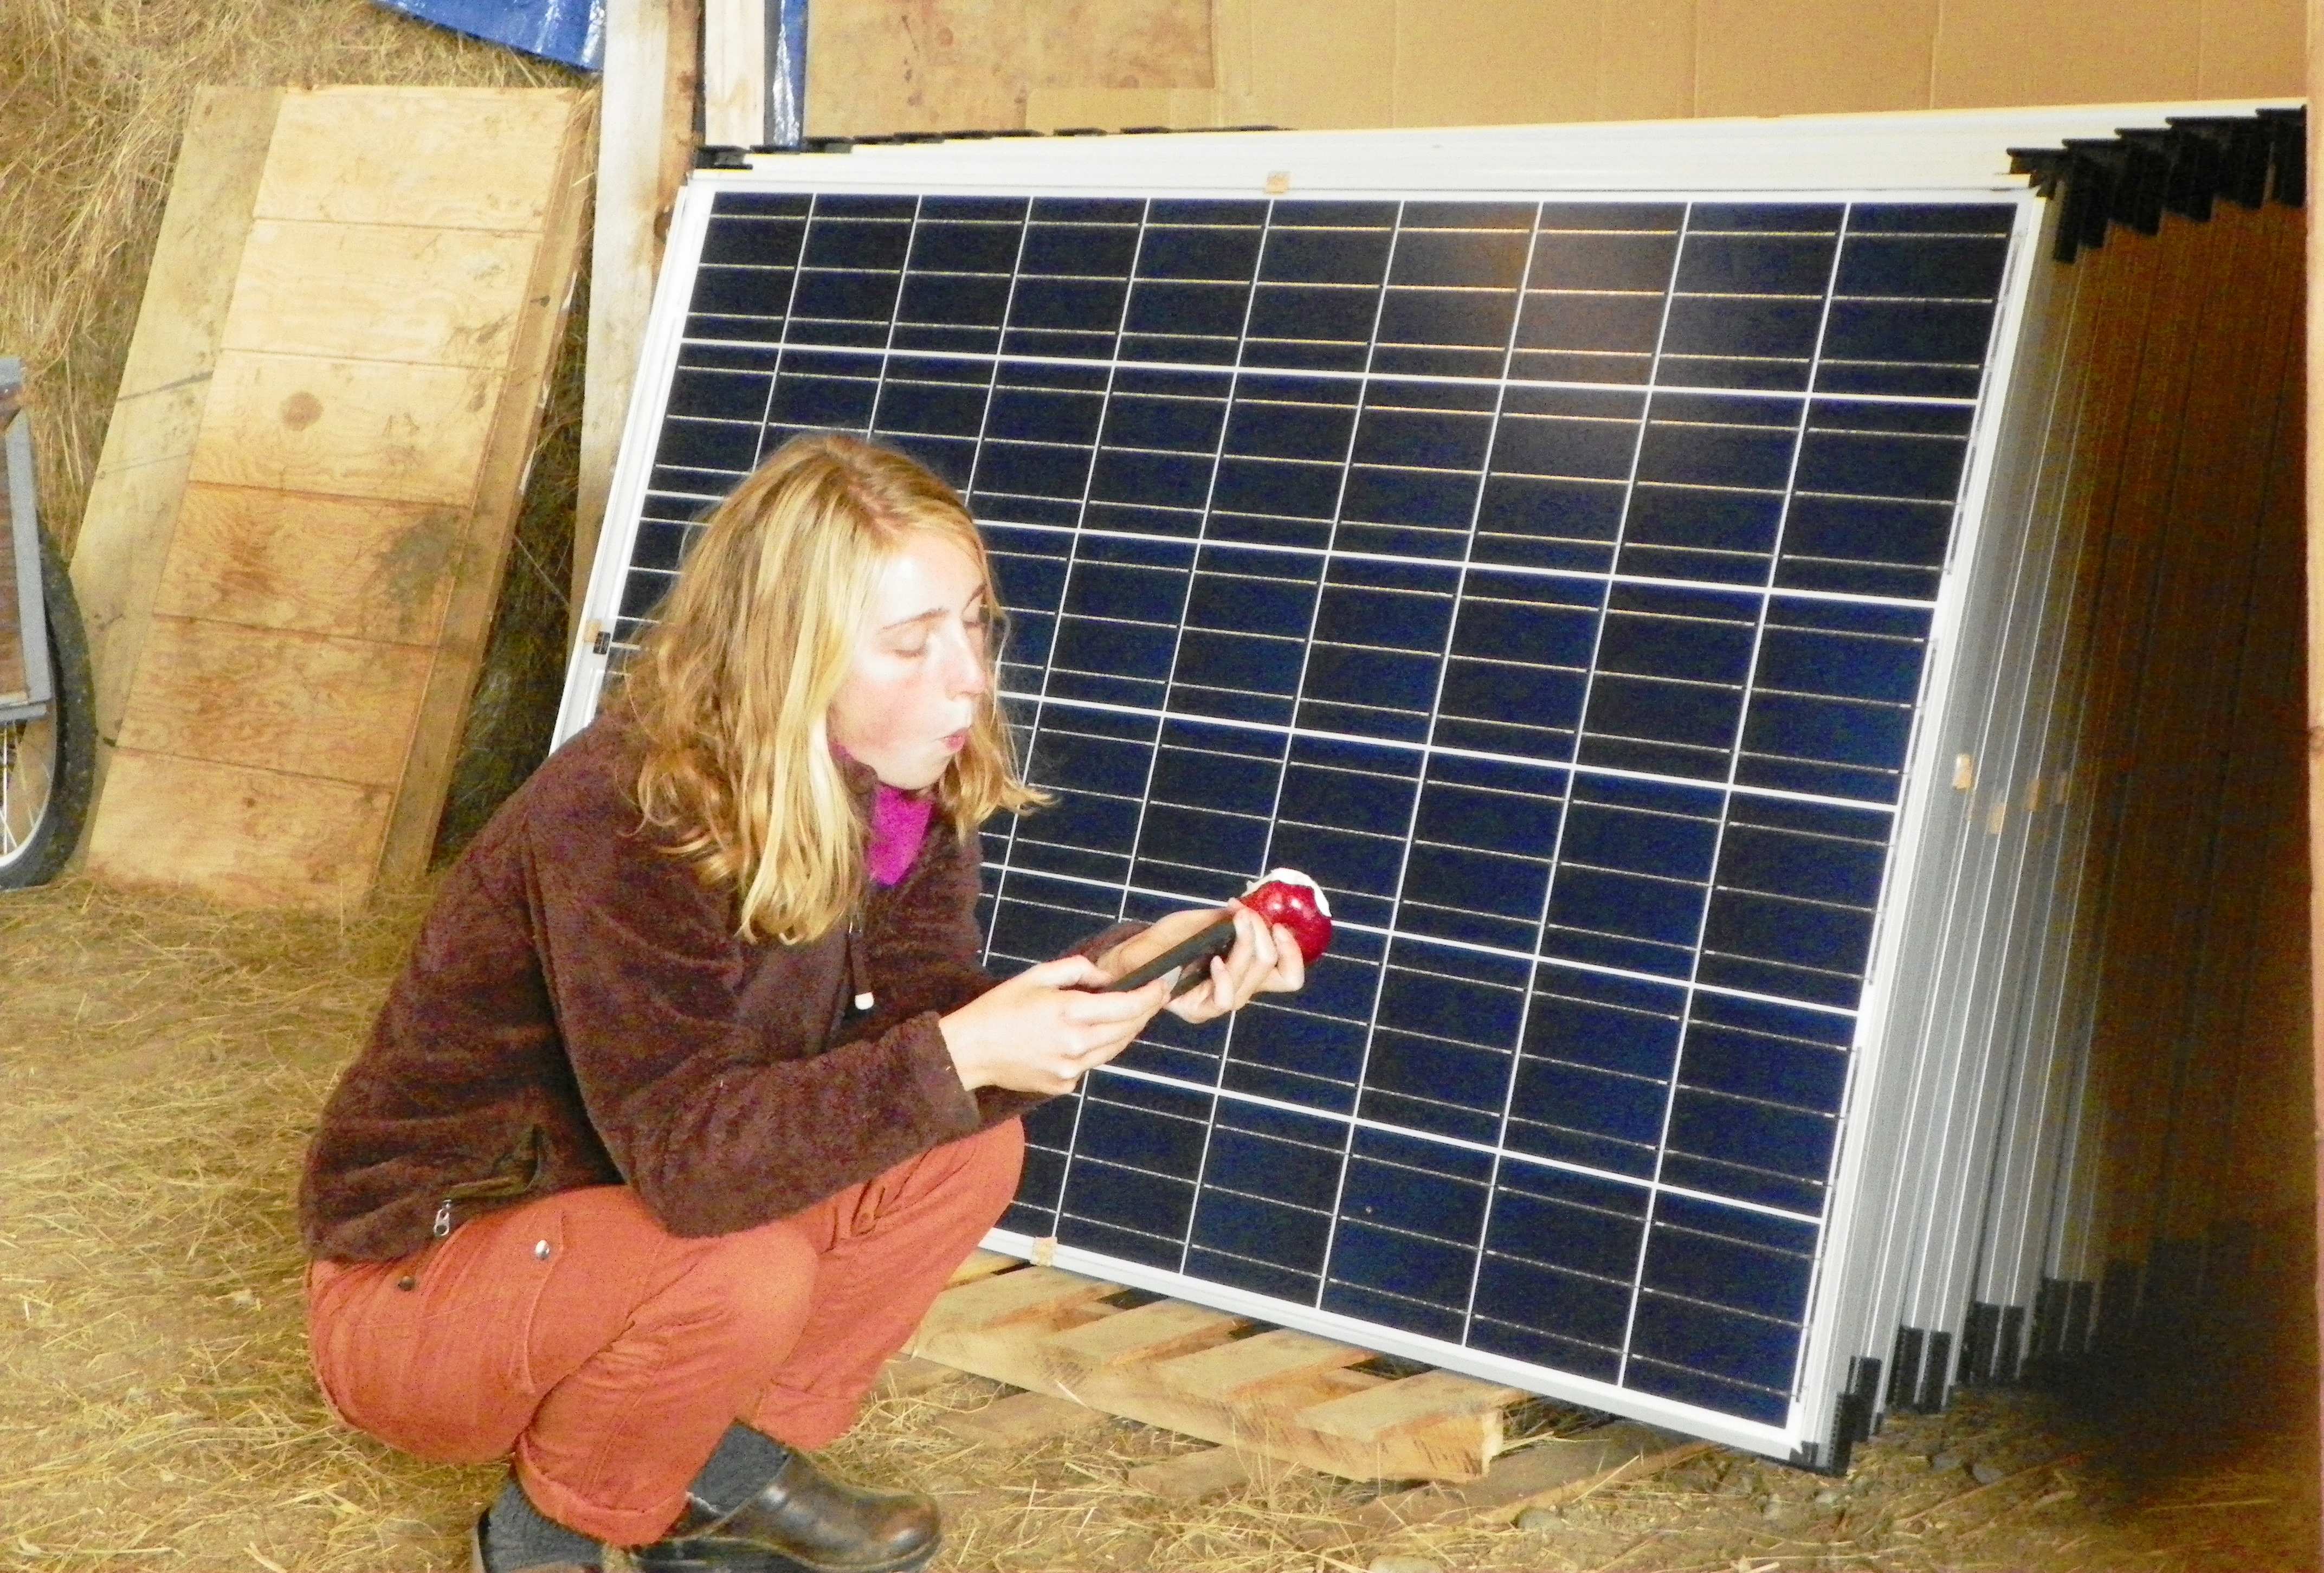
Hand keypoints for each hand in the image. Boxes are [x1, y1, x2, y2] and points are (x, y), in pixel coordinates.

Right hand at [939, 955, 1170, 1095]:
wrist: (969, 1050)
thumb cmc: (999, 1008)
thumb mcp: (1037, 975)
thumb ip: (1077, 970)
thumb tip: (1107, 978)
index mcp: (1070, 1012)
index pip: (1127, 1006)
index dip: (1150, 996)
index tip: (1162, 985)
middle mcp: (1076, 1044)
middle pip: (1128, 1030)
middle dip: (1144, 1012)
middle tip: (1152, 997)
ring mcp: (1071, 1070)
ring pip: (1115, 1050)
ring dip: (1126, 1031)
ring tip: (1128, 1013)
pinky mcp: (1064, 1085)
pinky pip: (1091, 1064)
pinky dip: (1096, 1049)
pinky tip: (1086, 1036)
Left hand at [1165, 903, 1304, 1023]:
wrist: (1134, 954)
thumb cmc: (1169, 937)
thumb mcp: (1203, 921)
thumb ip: (1229, 919)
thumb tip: (1252, 909)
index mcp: (1247, 971)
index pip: (1288, 976)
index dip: (1293, 954)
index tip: (1278, 926)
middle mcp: (1239, 990)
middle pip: (1274, 974)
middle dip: (1264, 938)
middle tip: (1245, 915)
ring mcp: (1218, 1003)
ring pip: (1250, 983)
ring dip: (1247, 948)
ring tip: (1237, 923)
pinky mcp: (1197, 1011)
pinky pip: (1223, 1000)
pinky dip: (1225, 976)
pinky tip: (1215, 959)